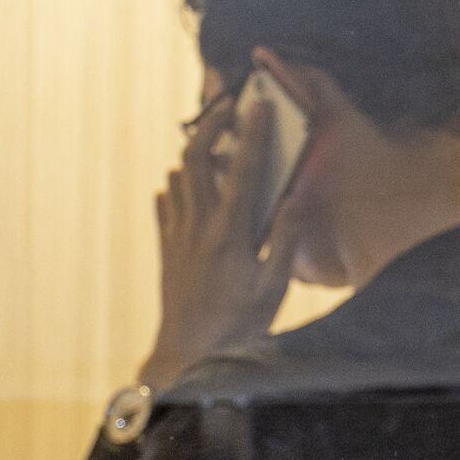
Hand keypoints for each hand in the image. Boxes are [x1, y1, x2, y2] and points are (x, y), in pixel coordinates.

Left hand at [139, 78, 297, 389]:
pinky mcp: (166, 249)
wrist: (186, 355)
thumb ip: (283, 240)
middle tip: (229, 107)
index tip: (259, 104)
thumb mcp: (272, 289)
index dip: (252, 133)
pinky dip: (176, 186)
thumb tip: (293, 197)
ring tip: (214, 140)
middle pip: (195, 159)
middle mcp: (197, 227)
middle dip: (211, 126)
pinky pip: (165, 204)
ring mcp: (177, 236)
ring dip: (194, 153)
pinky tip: (184, 185)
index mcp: (229, 234)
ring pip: (178, 177)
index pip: (242, 171)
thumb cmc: (237, 327)